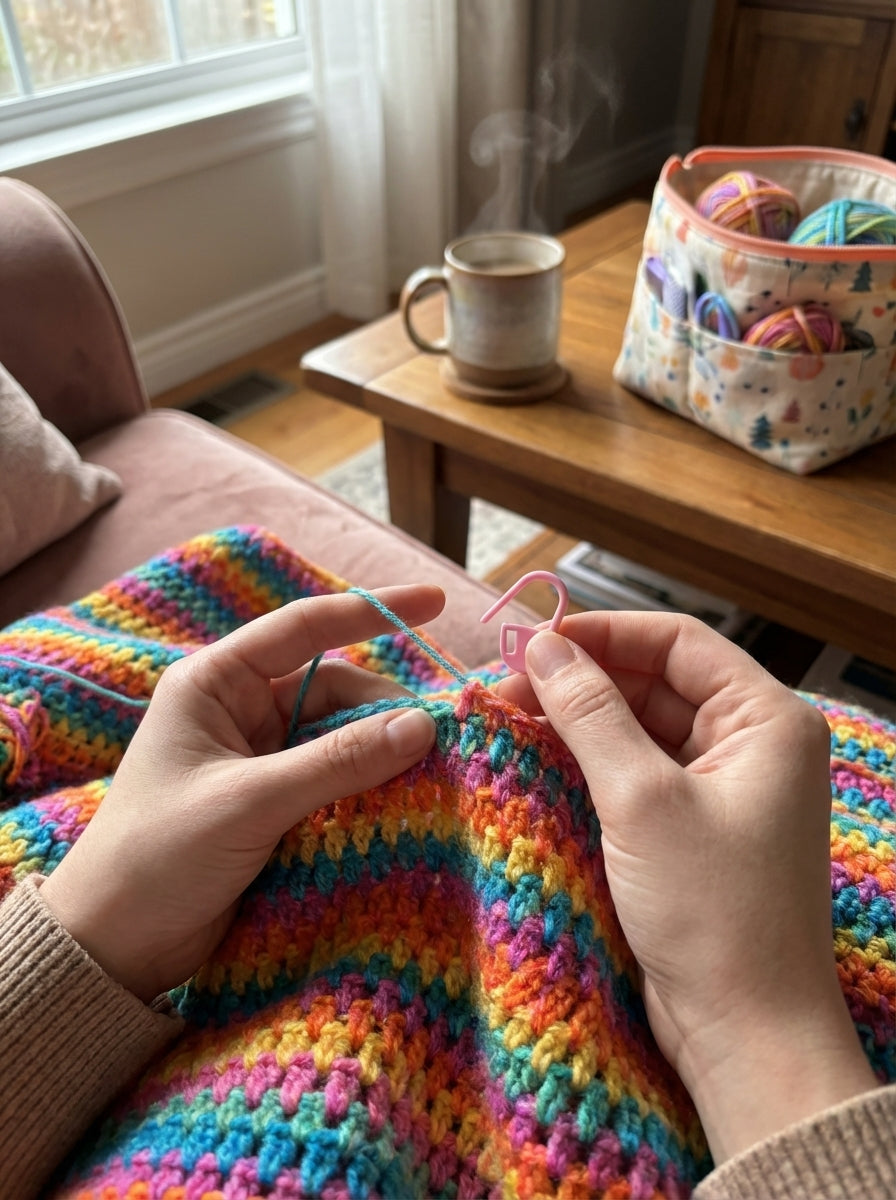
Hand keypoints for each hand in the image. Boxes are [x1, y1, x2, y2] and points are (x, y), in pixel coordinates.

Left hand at [40, 585, 442, 1003]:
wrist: (113, 948)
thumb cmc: (159, 855)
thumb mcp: (251, 801)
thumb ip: (339, 760)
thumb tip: (423, 723)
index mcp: (214, 684)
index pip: (303, 628)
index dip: (371, 611)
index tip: (434, 601)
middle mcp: (238, 713)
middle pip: (334, 690)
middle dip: (387, 706)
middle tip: (443, 734)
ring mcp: (257, 761)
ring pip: (340, 738)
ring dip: (383, 751)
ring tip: (437, 769)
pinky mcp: (272, 807)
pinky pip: (335, 781)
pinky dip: (370, 786)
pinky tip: (408, 797)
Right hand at [497, 613, 877, 1162]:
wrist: (744, 1033)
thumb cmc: (712, 910)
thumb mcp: (642, 798)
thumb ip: (589, 712)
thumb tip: (541, 645)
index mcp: (767, 720)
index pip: (678, 642)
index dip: (603, 631)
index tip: (531, 641)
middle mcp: (751, 744)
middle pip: (654, 682)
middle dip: (579, 681)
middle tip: (502, 688)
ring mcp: (720, 788)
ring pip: (637, 728)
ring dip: (575, 723)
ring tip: (504, 719)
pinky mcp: (690, 829)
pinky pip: (633, 774)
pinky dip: (586, 765)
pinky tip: (532, 761)